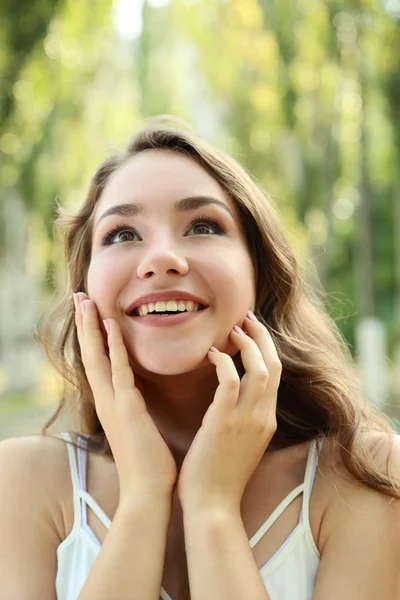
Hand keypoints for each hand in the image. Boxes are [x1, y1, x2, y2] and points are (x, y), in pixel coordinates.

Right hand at [74, 292, 176, 503]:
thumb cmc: (148, 464)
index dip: (93, 336)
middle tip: (80, 296)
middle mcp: (106, 400)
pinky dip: (113, 347)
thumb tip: (140, 396)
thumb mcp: (140, 429)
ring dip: (91, 327)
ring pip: (98, 357)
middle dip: (85, 324)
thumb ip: (136, 409)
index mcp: (111, 404)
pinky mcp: (127, 409)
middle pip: (91, 354)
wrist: (147, 493)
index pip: (99, 362)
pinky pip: (119, 370)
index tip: (92, 312)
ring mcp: (114, 403)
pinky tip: (110, 325)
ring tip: (85, 300)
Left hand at [176, 312, 280, 513]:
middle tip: (247, 318)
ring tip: (233, 329)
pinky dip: (224, 363)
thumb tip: (229, 395)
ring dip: (248, 344)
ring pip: (260, 369)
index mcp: (267, 421)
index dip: (266, 349)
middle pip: (274, 365)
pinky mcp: (225, 422)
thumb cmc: (219, 476)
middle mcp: (263, 417)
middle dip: (262, 337)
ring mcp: (247, 420)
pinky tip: (212, 354)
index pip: (275, 375)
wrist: (212, 507)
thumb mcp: (240, 443)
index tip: (253, 332)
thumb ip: (241, 418)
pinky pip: (230, 381)